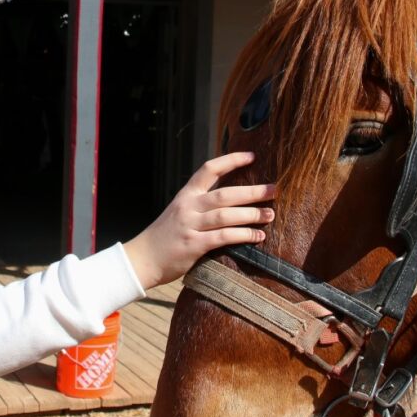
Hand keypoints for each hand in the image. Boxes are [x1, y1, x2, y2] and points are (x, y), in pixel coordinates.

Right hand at [123, 152, 275, 289]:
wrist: (141, 259)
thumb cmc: (164, 237)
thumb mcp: (178, 212)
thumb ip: (200, 205)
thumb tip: (230, 201)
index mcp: (186, 194)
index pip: (209, 169)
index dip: (231, 160)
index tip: (252, 156)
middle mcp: (189, 206)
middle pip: (225, 193)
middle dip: (253, 191)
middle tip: (274, 190)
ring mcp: (191, 225)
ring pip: (227, 215)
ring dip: (252, 214)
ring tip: (270, 215)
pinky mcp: (194, 245)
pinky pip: (224, 237)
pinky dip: (243, 235)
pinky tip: (257, 236)